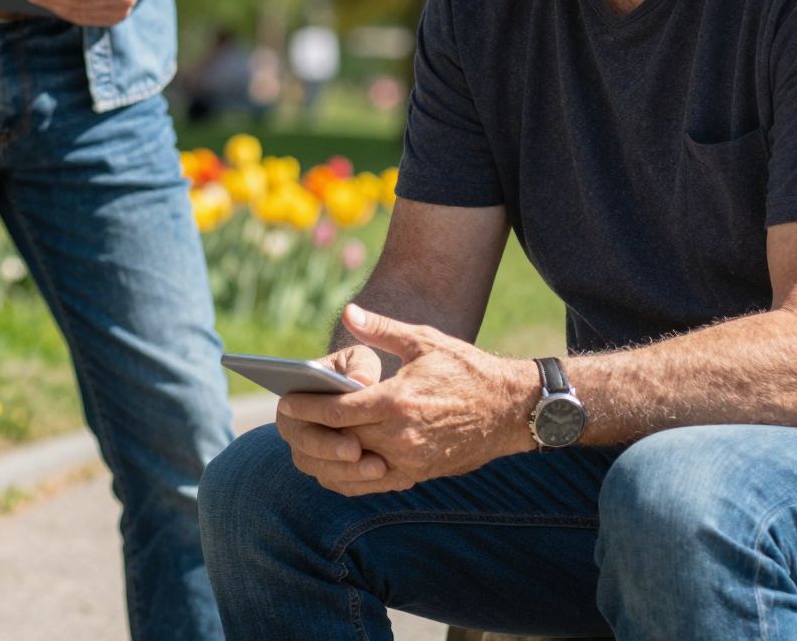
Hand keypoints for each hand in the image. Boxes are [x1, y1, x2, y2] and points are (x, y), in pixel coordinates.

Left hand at [277, 303, 536, 495]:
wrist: (511, 410)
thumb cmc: (467, 370)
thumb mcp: (425, 341)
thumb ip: (382, 330)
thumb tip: (349, 313)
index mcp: (398, 402)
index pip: (338, 412)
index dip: (307, 408)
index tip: (285, 401)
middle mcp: (401, 437)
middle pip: (338, 442)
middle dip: (308, 432)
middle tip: (287, 420)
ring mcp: (410, 461)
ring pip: (351, 468)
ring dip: (324, 458)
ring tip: (304, 439)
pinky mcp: (419, 474)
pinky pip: (372, 483)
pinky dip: (348, 475)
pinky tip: (334, 460)